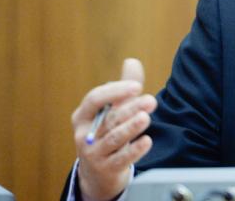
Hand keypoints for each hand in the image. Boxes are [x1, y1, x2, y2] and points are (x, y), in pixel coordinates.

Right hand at [72, 58, 157, 200]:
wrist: (98, 174)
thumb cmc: (107, 134)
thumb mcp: (112, 111)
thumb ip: (123, 88)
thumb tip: (132, 61)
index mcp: (82, 117)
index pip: (94, 99)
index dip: (115, 91)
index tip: (136, 86)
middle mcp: (84, 135)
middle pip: (109, 118)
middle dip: (130, 108)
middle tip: (151, 100)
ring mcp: (93, 154)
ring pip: (114, 138)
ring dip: (131, 127)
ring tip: (146, 118)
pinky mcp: (106, 170)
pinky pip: (121, 159)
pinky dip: (134, 150)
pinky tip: (147, 141)